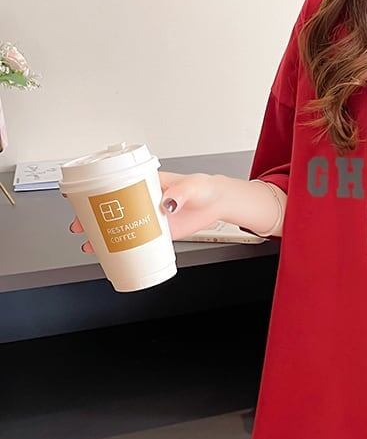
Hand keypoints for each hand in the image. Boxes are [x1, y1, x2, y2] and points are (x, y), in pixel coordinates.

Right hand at [65, 171, 224, 252]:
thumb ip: (181, 192)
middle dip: (90, 217)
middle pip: (110, 208)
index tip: (78, 199)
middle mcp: (142, 200)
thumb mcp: (193, 186)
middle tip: (79, 227)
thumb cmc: (204, 188)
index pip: (113, 185)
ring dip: (102, 235)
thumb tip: (168, 203)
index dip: (93, 192)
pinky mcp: (157, 232)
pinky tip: (112, 254)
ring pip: (119, 225)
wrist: (217, 203)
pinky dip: (122, 247)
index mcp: (145, 183)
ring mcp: (148, 217)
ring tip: (89, 245)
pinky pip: (135, 240)